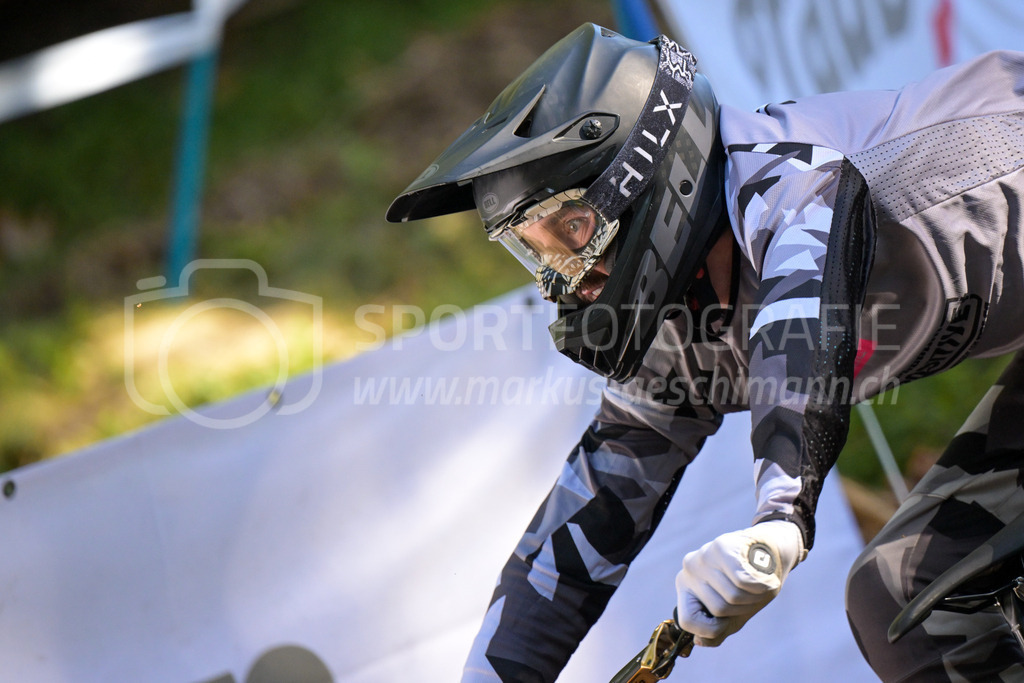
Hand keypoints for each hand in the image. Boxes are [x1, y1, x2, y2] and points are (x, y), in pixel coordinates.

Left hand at [675, 520, 804, 646]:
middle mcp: (689, 570)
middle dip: (743, 608)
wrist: (771, 551)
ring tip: (759, 583)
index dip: (711, 628)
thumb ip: (716, 630)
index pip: (688, 621)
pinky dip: (759, 585)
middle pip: (718, 609)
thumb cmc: (749, 584)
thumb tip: (698, 641)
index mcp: (687, 589)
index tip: (728, 619)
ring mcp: (703, 556)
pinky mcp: (720, 546)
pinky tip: (764, 576)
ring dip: (755, 596)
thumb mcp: (733, 613)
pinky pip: (741, 580)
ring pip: (731, 596)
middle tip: (753, 594)